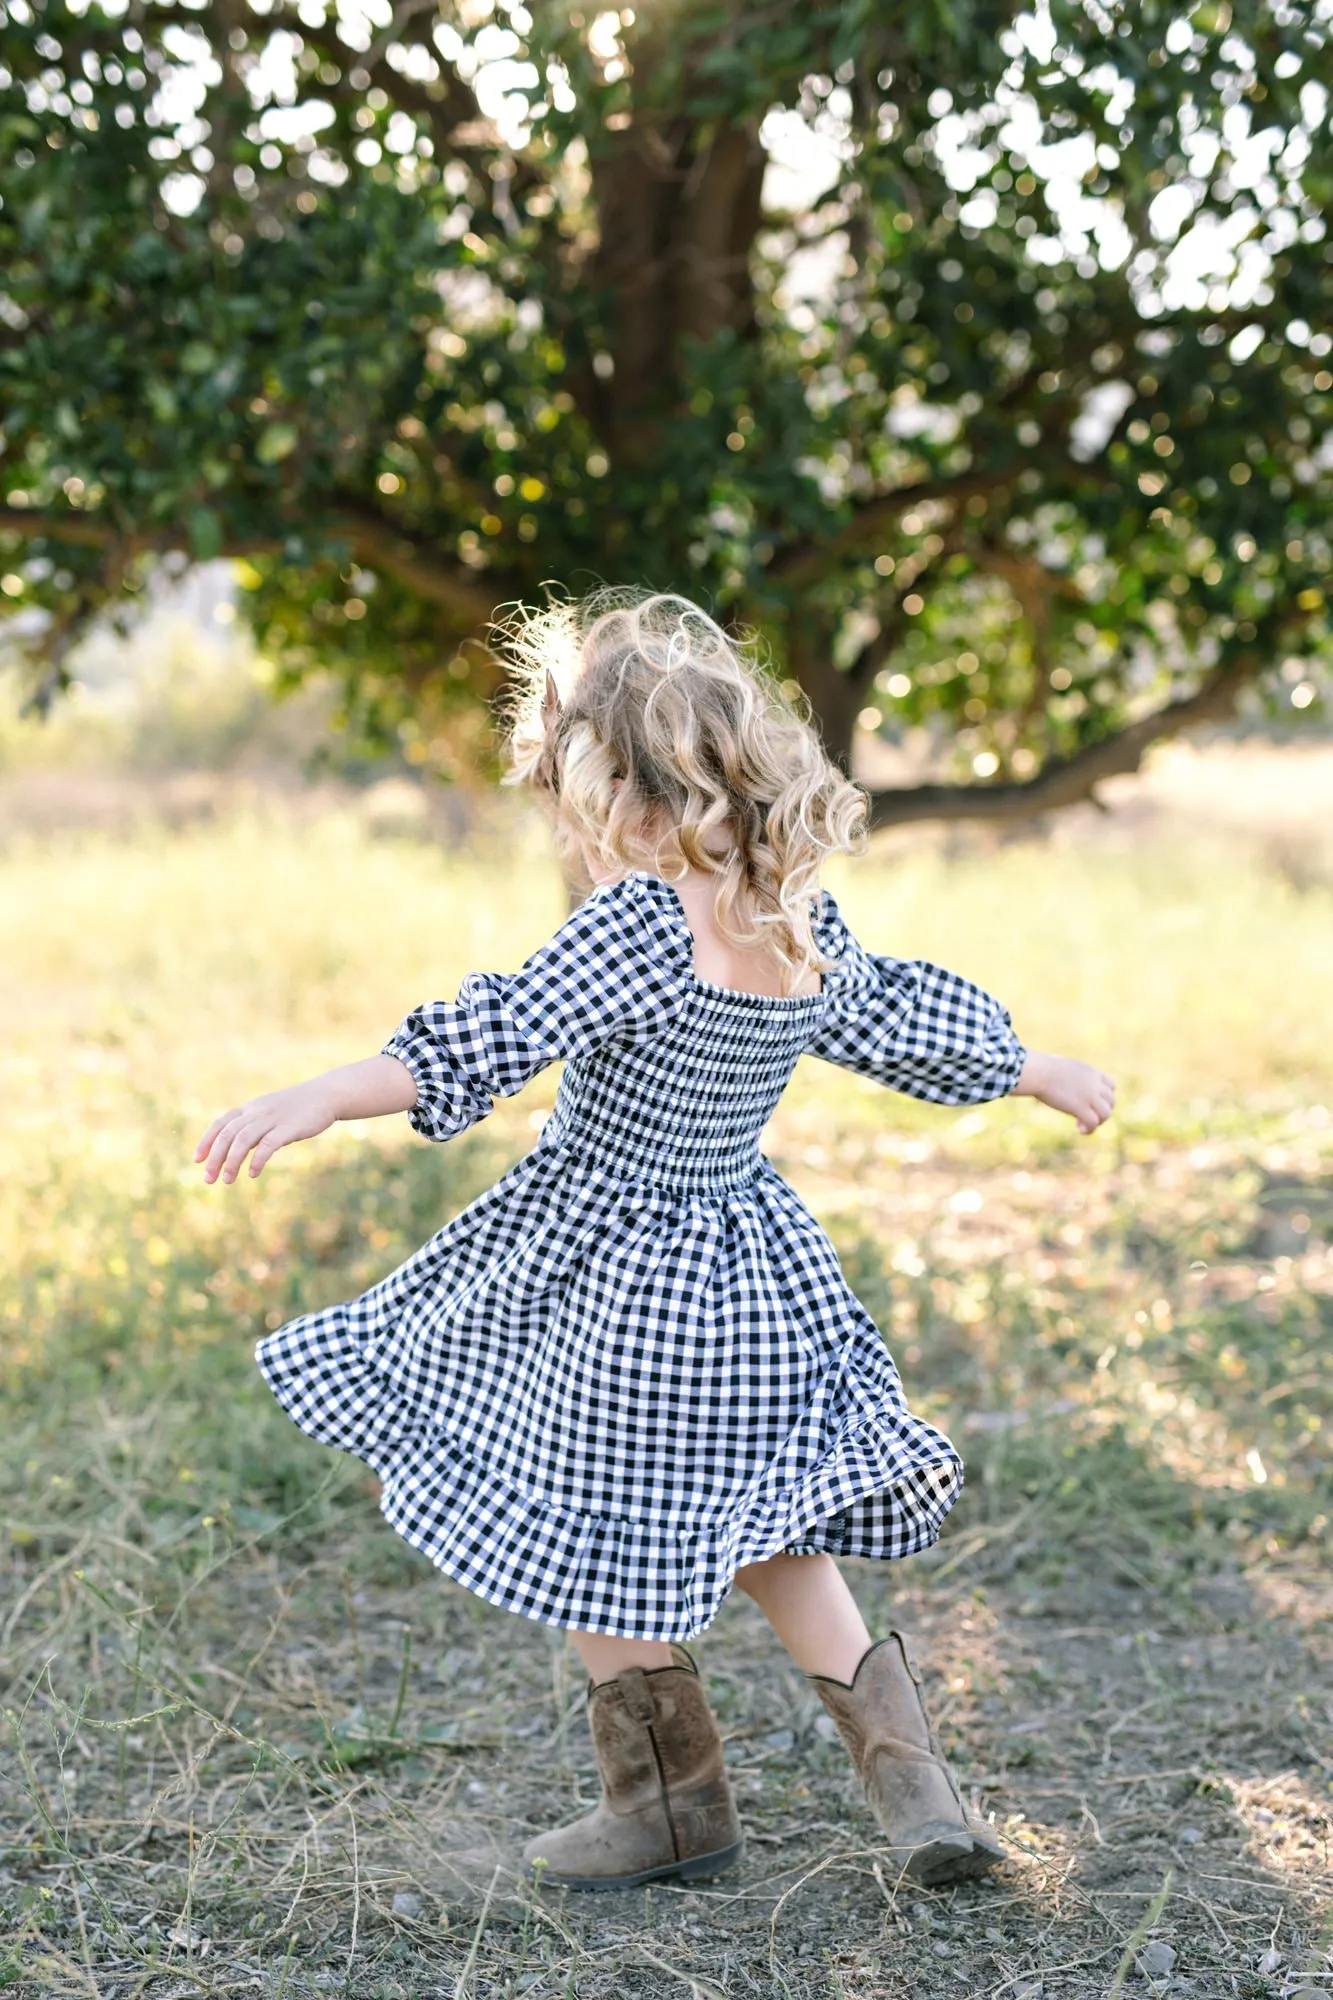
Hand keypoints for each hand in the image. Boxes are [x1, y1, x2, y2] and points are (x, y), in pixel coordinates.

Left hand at [196, 1078, 341, 1182]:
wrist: (326, 1095)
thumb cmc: (298, 1108)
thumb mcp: (271, 1113)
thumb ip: (255, 1126)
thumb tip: (238, 1147)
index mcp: (250, 1108)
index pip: (221, 1123)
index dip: (207, 1141)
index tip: (197, 1160)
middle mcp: (257, 1111)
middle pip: (228, 1134)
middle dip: (215, 1158)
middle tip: (208, 1179)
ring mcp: (272, 1119)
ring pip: (243, 1140)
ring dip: (232, 1161)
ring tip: (227, 1180)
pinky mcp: (289, 1128)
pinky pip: (267, 1145)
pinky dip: (257, 1160)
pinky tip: (253, 1173)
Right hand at [1015, 1050, 1115, 1134]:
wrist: (1039, 1072)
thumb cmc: (1042, 1069)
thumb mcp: (1062, 1068)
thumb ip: (1069, 1076)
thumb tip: (1060, 1081)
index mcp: (1090, 1072)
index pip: (1111, 1086)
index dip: (1104, 1098)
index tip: (1092, 1103)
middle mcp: (1094, 1083)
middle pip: (1111, 1101)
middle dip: (1101, 1112)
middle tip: (1085, 1116)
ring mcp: (1089, 1095)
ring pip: (1106, 1113)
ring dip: (1098, 1122)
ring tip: (1083, 1124)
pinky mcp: (1080, 1107)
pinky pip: (1093, 1122)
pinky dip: (1090, 1129)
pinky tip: (1080, 1130)